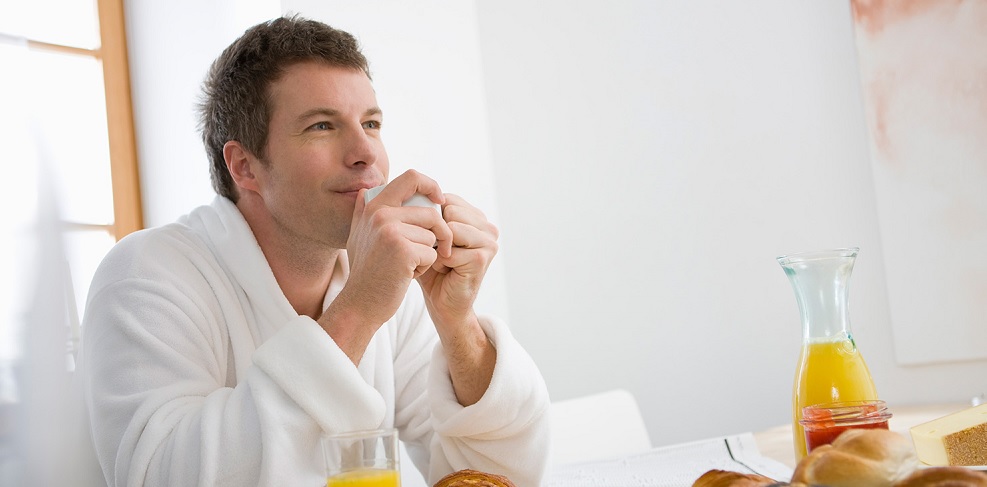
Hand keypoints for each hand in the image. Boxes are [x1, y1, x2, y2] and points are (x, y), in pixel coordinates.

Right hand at [319, 170, 451, 362]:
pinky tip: (406, 276)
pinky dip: (425, 268)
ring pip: (433, 235)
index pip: (412, 177)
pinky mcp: (402, 250)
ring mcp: (390, 230)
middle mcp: (381, 214)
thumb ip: (363, 212)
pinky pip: (432, 253)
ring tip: (407, 266)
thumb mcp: (358, 236)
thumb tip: (364, 189)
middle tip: (438, 250)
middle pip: (430, 212)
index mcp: (374, 206)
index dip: (432, 185)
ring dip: (428, 254)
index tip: (440, 202)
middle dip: (440, 233)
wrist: (360, 303)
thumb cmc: (365, 272)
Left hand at [416, 193, 498, 333]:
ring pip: (450, 226)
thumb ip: (422, 212)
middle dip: (435, 232)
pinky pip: (450, 249)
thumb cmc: (430, 269)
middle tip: (437, 253)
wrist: (442, 304)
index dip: (430, 217)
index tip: (430, 238)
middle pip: (449, 209)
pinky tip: (446, 272)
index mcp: (475, 216)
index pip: (446, 198)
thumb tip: (400, 186)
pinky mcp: (482, 257)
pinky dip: (440, 262)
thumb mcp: (425, 235)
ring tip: (442, 261)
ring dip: (437, 247)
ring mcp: (488, 240)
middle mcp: (486, 225)